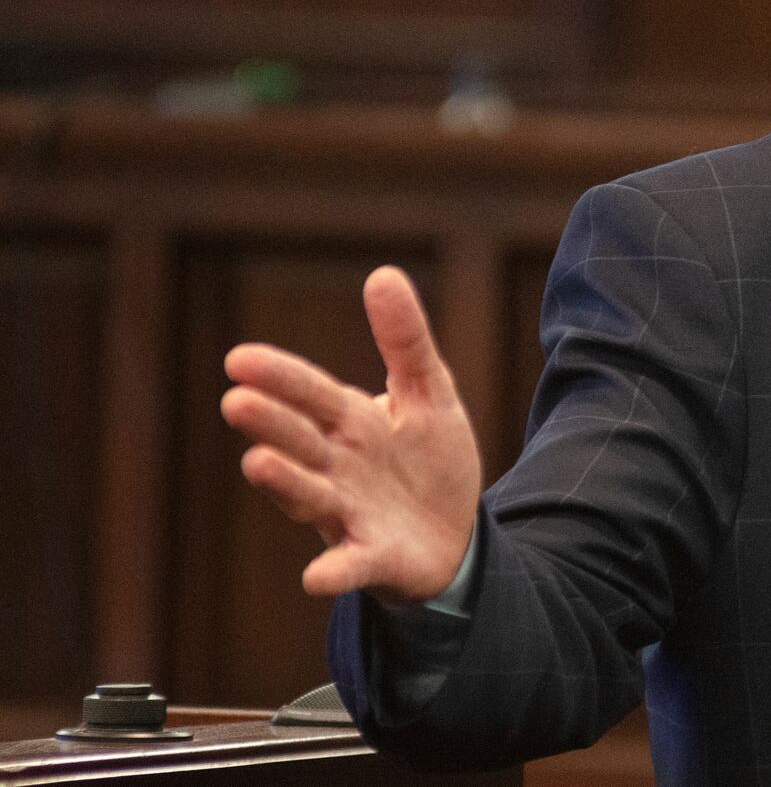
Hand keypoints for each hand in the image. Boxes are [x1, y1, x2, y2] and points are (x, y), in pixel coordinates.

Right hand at [220, 265, 483, 601]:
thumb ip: (405, 340)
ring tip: (256, 462)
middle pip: (300, 440)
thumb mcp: (429, 391)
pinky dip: (334, 571)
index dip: (279, 377)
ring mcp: (349, 513)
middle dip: (272, 422)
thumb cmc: (429, 458)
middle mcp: (337, 466)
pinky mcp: (373, 557)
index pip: (311, 394)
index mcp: (349, 422)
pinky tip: (317, 577)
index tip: (239, 359)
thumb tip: (383, 273)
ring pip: (310, 496)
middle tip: (236, 401)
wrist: (455, 531)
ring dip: (285, 483)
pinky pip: (349, 565)